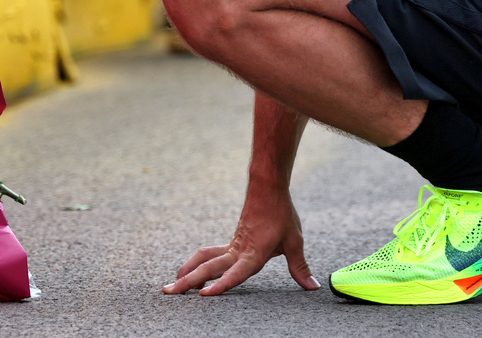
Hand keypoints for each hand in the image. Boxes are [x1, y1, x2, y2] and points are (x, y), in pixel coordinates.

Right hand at [163, 181, 318, 295]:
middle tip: (169, 292)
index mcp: (254, 253)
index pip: (234, 273)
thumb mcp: (294, 241)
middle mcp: (238, 251)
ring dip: (187, 272)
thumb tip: (312, 286)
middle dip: (188, 281)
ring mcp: (231, 246)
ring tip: (172, 285)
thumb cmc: (281, 214)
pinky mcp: (230, 242)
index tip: (203, 294)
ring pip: (204, 260)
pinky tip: (189, 271)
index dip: (220, 284)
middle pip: (209, 268)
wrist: (267, 188)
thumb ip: (299, 266)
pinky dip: (196, 264)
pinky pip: (208, 254)